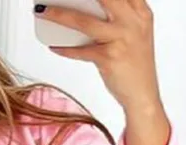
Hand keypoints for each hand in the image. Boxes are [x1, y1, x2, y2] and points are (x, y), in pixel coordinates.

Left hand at [36, 0, 161, 114]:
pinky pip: (81, 51)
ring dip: (59, 14)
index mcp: (140, 12)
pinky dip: (65, 49)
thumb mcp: (133, 33)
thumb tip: (84, 4)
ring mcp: (121, 40)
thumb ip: (118, 15)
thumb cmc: (135, 64)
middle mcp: (133, 22)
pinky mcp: (109, 59)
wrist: (143, 95)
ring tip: (42, 10)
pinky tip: (54, 46)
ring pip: (84, 22)